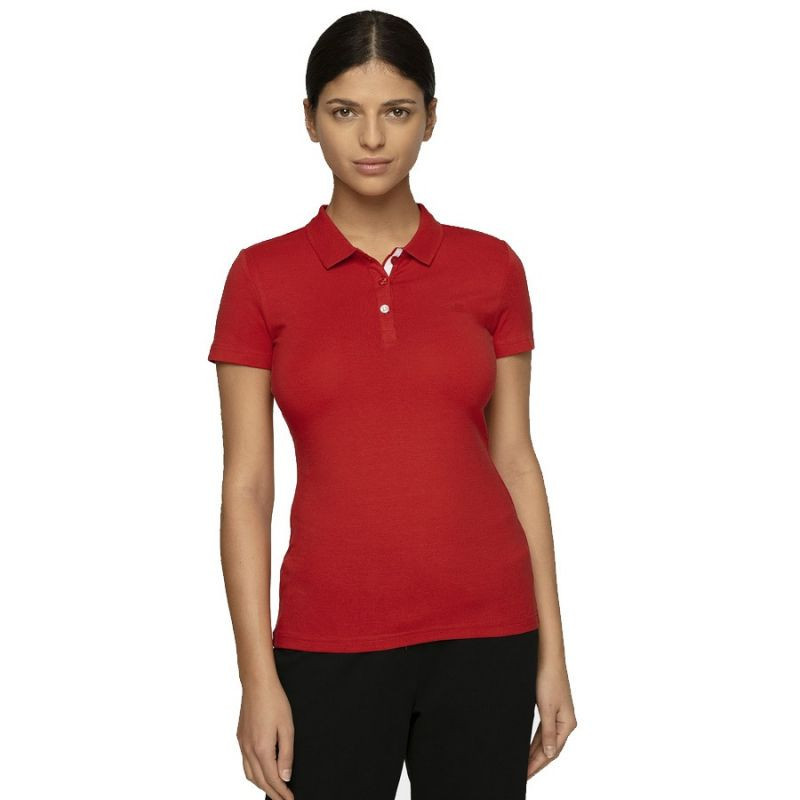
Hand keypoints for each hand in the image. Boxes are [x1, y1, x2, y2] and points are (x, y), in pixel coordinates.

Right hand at [237, 678, 295, 799]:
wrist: (257, 684)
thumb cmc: (274, 702)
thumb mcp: (287, 728)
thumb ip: (287, 754)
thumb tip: (285, 776)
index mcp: (262, 748)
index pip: (272, 779)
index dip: (282, 792)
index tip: (290, 799)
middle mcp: (249, 749)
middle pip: (259, 780)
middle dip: (272, 793)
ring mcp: (242, 744)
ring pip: (249, 774)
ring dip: (261, 785)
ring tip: (273, 790)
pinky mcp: (240, 737)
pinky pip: (245, 763)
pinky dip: (253, 773)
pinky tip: (261, 771)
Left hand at [527, 661, 576, 778]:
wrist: (548, 657)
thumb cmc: (549, 678)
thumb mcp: (547, 708)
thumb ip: (549, 733)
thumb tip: (550, 754)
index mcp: (567, 724)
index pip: (553, 751)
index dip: (539, 764)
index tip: (527, 774)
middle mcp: (565, 722)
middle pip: (550, 748)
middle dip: (537, 762)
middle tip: (524, 774)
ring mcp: (559, 715)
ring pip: (546, 740)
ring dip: (536, 753)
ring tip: (525, 766)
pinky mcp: (551, 709)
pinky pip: (543, 731)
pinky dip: (536, 741)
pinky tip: (529, 748)